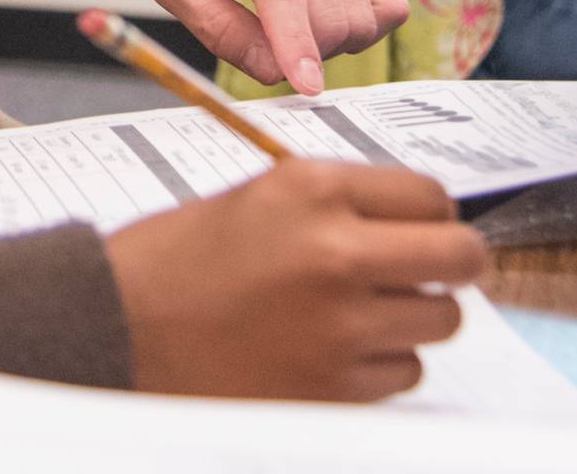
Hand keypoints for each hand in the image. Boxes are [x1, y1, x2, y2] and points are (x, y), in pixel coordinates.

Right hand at [105, 160, 485, 400]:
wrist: (116, 325)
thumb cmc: (178, 258)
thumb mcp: (258, 198)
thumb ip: (336, 204)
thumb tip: (417, 219)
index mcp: (313, 190)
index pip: (430, 194)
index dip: (432, 212)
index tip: (424, 226)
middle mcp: (336, 252)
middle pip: (459, 255)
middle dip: (459, 262)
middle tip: (441, 268)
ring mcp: (339, 326)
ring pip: (440, 320)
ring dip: (414, 317)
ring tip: (364, 313)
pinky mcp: (333, 387)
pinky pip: (404, 371)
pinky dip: (380, 364)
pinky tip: (333, 350)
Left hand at [122, 0, 404, 94]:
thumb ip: (220, 29)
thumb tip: (273, 71)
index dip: (297, 46)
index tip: (308, 88)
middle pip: (330, 14)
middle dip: (305, 54)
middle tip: (264, 49)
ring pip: (362, 15)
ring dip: (332, 43)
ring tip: (288, 28)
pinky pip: (388, 0)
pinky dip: (364, 24)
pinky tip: (325, 18)